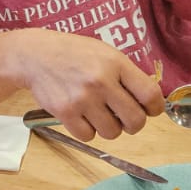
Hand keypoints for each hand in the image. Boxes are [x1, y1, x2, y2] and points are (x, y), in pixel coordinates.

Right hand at [3, 29, 163, 141]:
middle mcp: (101, 81)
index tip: (150, 110)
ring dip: (109, 127)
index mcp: (116, 63)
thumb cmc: (74, 54)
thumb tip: (149, 101)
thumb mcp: (105, 53)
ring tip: (98, 113)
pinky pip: (88, 136)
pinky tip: (82, 116)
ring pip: (112, 132)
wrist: (35, 56)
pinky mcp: (65, 112)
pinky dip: (87, 130)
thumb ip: (126, 74)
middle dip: (133, 123)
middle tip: (125, 117)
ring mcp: (82, 99)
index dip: (155, 108)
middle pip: (135, 121)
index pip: (150, 95)